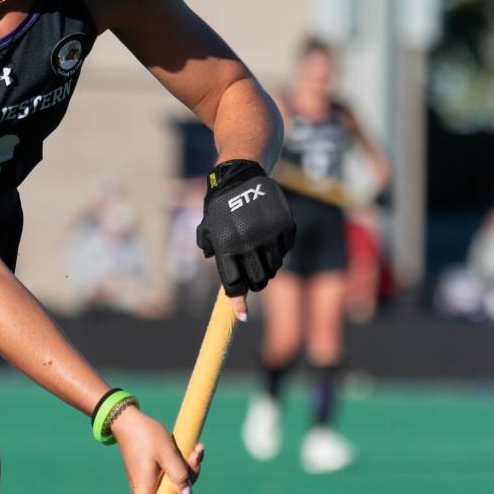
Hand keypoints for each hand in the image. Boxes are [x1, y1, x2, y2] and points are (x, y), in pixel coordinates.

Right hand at [112, 406, 202, 493]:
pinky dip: (185, 470)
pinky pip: (175, 482)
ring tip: (196, 450)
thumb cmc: (147, 435)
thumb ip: (180, 474)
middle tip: (196, 456)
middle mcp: (146, 493)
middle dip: (189, 487)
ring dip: (190, 474)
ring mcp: (151, 487)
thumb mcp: (167, 451)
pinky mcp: (155, 480)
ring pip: (176, 492)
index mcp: (145, 490)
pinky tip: (194, 451)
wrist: (130, 421)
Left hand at [197, 160, 294, 304]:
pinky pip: (286, 250)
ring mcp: (268, 234)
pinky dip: (279, 250)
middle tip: (254, 280)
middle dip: (255, 284)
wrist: (241, 176)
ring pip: (274, 267)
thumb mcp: (208, 229)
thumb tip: (228, 284)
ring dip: (268, 269)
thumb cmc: (220, 206)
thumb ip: (214, 254)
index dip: (238, 302)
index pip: (233, 284)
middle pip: (257, 280)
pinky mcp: (285, 225)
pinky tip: (270, 240)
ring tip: (261, 259)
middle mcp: (248, 242)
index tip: (242, 317)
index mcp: (227, 246)